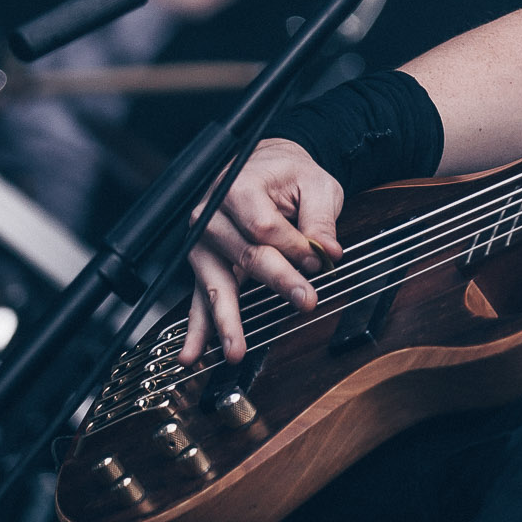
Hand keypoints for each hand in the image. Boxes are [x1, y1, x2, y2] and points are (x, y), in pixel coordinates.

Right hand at [179, 138, 345, 364]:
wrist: (262, 167)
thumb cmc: (288, 175)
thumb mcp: (315, 184)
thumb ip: (320, 217)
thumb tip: (328, 253)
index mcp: (237, 187)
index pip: (265, 227)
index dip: (294, 247)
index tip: (318, 260)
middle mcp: (210, 216)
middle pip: (246, 255)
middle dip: (278, 281)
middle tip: (305, 301)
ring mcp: (202, 242)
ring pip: (217, 283)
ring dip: (226, 320)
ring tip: (235, 350)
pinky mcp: (203, 263)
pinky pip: (199, 296)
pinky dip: (197, 327)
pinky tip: (192, 353)